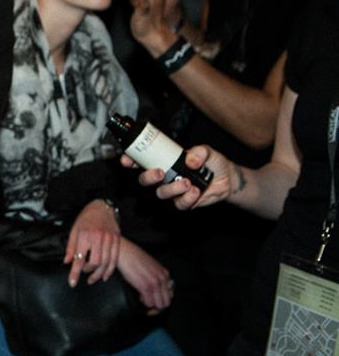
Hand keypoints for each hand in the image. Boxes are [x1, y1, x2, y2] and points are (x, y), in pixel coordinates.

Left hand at [64, 199, 119, 286]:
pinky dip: (110, 270)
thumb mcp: (74, 231)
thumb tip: (67, 262)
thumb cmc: (85, 219)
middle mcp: (98, 237)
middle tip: (83, 273)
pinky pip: (115, 259)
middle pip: (95, 262)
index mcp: (85, 235)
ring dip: (99, 274)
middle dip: (88, 271)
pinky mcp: (117, 240)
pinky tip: (104, 276)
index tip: (72, 283)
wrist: (102, 207)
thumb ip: (71, 247)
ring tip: (93, 279)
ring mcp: (110, 239)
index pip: (79, 258)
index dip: (75, 272)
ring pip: (106, 263)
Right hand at [116, 239, 172, 314]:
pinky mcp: (145, 286)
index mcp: (165, 274)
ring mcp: (155, 283)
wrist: (124, 252)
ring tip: (142, 299)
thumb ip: (156, 276)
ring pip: (159, 305)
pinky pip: (149, 303)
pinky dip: (144, 303)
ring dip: (151, 305)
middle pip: (166, 302)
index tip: (153, 300)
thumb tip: (156, 289)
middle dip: (157, 305)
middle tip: (147, 302)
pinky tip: (139, 296)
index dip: (161, 300)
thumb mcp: (150, 266)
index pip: (170, 295)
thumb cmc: (134, 258)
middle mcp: (162, 279)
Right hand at [120, 145, 237, 209]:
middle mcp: (165, 176)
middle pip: (144, 180)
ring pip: (161, 193)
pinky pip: (178, 204)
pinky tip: (195, 191)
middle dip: (147, 177)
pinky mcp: (183, 202)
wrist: (227, 179)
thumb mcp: (207, 151)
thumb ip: (200, 152)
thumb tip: (190, 161)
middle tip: (159, 172)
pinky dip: (186, 198)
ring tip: (187, 182)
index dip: (131, 160)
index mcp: (164, 161)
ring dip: (171, 189)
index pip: (141, 161)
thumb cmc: (212, 162)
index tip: (127, 160)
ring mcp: (173, 190)